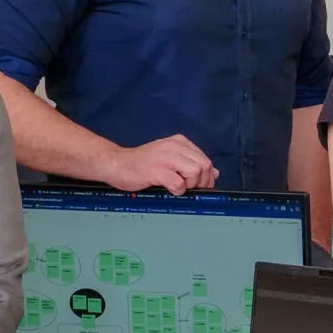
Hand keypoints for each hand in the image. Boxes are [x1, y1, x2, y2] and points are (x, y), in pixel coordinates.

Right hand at [101, 134, 216, 194]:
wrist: (117, 164)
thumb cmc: (143, 165)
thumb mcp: (171, 160)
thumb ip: (191, 164)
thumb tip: (215, 173)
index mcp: (179, 142)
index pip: (205, 159)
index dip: (207, 176)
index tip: (200, 186)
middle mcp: (174, 146)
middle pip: (204, 165)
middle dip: (202, 182)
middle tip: (190, 190)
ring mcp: (165, 157)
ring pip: (195, 172)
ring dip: (190, 185)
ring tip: (177, 187)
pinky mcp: (157, 170)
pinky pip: (179, 183)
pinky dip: (177, 190)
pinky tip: (168, 189)